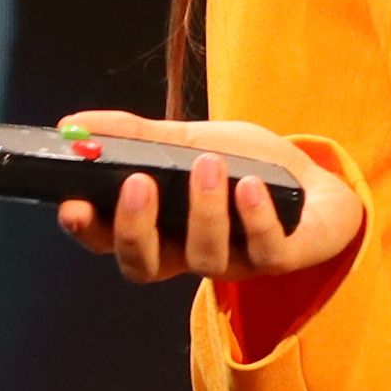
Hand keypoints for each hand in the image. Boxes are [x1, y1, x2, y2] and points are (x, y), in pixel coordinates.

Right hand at [51, 112, 364, 287]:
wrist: (319, 184)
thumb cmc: (247, 166)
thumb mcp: (191, 142)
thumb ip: (137, 137)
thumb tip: (72, 124)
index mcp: (160, 229)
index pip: (110, 241)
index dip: (89, 230)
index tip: (72, 204)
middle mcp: (190, 254)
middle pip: (145, 265)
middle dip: (136, 229)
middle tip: (138, 184)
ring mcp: (235, 262)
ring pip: (206, 258)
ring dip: (204, 210)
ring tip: (208, 165)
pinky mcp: (280, 260)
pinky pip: (264, 251)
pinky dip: (255, 217)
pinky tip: (249, 186)